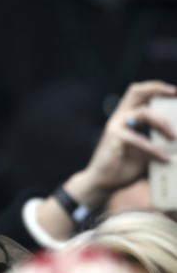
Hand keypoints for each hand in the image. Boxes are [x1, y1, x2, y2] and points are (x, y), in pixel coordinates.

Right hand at [77, 80, 175, 199]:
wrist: (102, 184)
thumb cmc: (123, 168)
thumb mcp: (147, 153)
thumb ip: (160, 144)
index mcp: (126, 119)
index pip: (139, 94)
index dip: (156, 89)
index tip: (174, 93)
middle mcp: (119, 119)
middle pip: (136, 92)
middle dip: (157, 88)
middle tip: (174, 94)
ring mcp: (115, 127)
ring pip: (143, 113)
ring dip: (162, 123)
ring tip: (174, 138)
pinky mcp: (114, 139)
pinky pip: (139, 139)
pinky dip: (154, 149)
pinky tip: (164, 159)